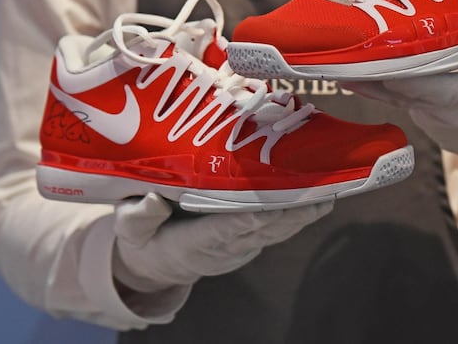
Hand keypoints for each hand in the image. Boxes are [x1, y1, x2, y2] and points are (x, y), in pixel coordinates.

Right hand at [112, 193, 333, 292]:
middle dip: (292, 212)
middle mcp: (224, 248)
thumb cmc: (142, 239)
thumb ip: (139, 216)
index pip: (226, 229)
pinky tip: (317, 195)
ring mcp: (240, 247)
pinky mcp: (249, 241)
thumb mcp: (129, 228)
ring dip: (303, 214)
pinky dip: (297, 213)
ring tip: (329, 192)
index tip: (274, 206)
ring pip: (276, 230)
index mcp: (193, 244)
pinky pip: (276, 227)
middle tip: (318, 192)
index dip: (250, 218)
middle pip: (263, 229)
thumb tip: (154, 199)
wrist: (157, 266)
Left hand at [346, 26, 457, 186]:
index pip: (414, 80)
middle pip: (389, 80)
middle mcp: (427, 106)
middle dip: (368, 56)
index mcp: (454, 97)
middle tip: (345, 26)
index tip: (374, 37)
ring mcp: (414, 109)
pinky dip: (368, 73)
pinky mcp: (409, 107)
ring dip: (362, 64)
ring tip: (336, 38)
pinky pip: (385, 89)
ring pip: (382, 86)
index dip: (392, 62)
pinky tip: (344, 57)